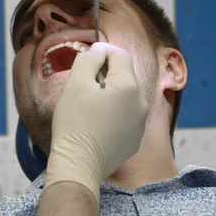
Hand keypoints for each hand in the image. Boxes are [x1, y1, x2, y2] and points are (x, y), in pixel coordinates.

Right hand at [44, 43, 147, 200]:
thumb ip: (89, 58)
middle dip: (105, 74)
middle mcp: (142, 103)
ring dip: (109, 94)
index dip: (101, 51)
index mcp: (129, 86)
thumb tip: (99, 50)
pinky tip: (96, 124)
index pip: (119, 54)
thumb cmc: (74, 122)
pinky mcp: (135, 140)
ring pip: (126, 96)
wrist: (78, 164)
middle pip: (124, 75)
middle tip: (83, 85)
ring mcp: (140, 124)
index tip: (86, 59)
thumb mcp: (76, 82)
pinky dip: (113, 114)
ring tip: (88, 107)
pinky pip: (126, 117)